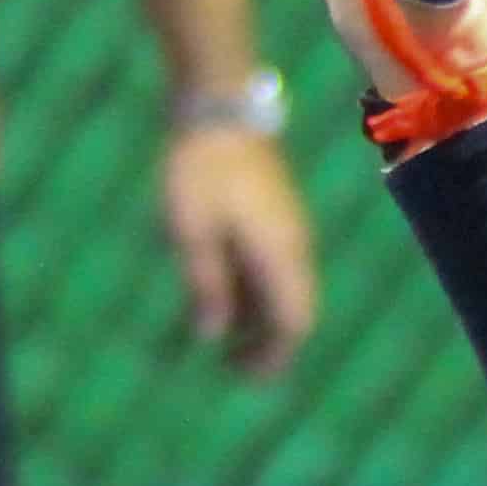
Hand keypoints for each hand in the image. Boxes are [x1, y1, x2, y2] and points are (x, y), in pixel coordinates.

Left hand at [156, 128, 318, 376]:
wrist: (219, 105)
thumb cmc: (200, 169)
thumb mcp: (191, 232)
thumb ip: (205, 285)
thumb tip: (210, 335)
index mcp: (280, 255)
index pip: (295, 323)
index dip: (274, 358)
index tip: (244, 380)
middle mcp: (294, 247)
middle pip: (296, 311)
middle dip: (268, 345)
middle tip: (230, 368)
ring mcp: (288, 228)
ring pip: (286, 289)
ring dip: (260, 318)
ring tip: (221, 337)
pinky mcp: (276, 213)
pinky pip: (275, 267)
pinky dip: (255, 291)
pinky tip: (222, 294)